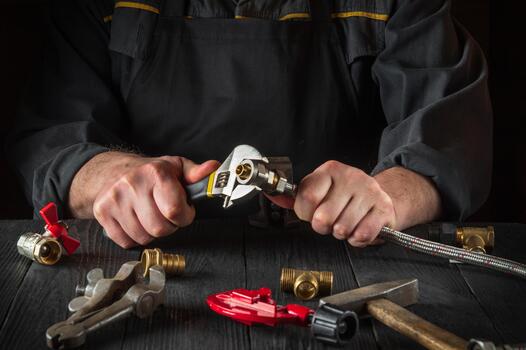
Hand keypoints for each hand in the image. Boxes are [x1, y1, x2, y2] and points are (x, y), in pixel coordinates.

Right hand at [69, 152, 218, 247]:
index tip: (185, 211)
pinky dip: (135, 237)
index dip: (185, 216)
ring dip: (152, 233)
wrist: (111, 171)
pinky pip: (126, 241)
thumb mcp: (175, 167)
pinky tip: (137, 222)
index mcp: (155, 173)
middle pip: (160, 228)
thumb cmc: (148, 172)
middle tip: (167, 215)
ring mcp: (115, 199)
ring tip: (152, 217)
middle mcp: (132, 184)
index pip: (175, 210)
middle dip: (170, 226)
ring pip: (143, 237)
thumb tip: (214, 168)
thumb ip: (196, 173)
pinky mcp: (102, 212)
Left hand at [291, 161, 395, 246]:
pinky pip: (362, 235)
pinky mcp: (383, 208)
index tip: (310, 213)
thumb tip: (272, 196)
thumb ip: (296, 197)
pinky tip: (358, 229)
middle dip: (323, 226)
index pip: (307, 197)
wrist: (379, 196)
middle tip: (330, 221)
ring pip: (342, 228)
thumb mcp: (320, 190)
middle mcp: (351, 177)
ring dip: (341, 233)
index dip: (305, 213)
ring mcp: (369, 191)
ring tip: (345, 223)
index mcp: (330, 171)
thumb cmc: (345, 196)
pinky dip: (357, 239)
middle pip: (323, 217)